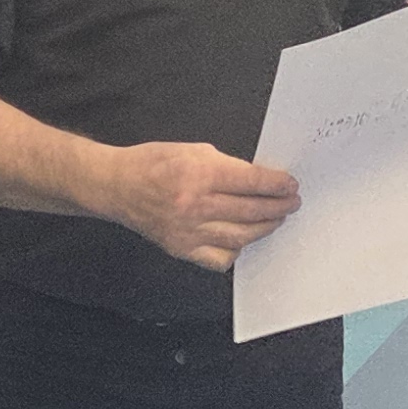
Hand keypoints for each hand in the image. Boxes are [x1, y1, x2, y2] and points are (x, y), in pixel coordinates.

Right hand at [98, 141, 299, 270]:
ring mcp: (188, 231)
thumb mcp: (193, 150)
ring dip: (265, 228)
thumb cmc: (152, 164)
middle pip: (251, 211)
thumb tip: (257, 181)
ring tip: (274, 220)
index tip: (290, 186)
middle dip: (278, 207)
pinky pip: (220, 258)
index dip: (277, 185)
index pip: (252, 182)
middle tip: (290, 203)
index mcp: (199, 173)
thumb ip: (227, 166)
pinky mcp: (182, 249)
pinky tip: (242, 240)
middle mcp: (194, 204)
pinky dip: (236, 250)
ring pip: (241, 236)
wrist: (117, 186)